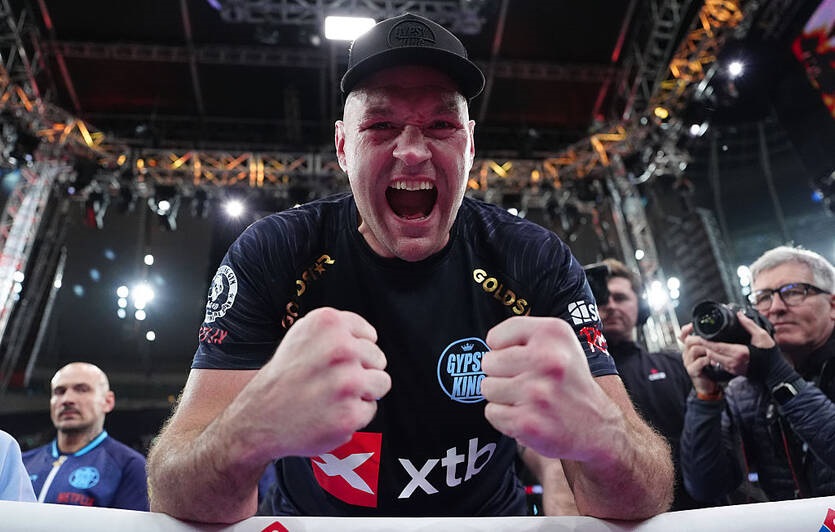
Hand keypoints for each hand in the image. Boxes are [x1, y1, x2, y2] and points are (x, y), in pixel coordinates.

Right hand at [229, 307, 390, 457]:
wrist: (259, 418)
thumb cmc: (284, 377)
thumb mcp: (303, 334)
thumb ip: (337, 331)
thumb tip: (369, 339)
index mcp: (329, 323)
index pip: (369, 335)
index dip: (354, 350)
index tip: (334, 360)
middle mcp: (340, 348)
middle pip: (378, 358)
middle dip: (360, 370)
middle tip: (330, 381)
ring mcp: (347, 383)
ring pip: (381, 383)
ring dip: (363, 392)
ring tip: (333, 395)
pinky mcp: (350, 414)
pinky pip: (370, 409)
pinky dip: (354, 414)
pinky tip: (330, 413)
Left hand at [480, 316, 620, 459]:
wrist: (597, 426)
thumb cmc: (568, 379)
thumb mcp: (558, 341)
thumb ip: (522, 334)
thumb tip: (488, 345)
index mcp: (552, 333)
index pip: (495, 337)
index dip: (503, 350)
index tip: (523, 359)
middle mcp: (547, 359)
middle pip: (488, 362)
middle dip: (501, 374)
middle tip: (526, 381)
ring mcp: (537, 392)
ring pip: (487, 388)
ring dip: (502, 396)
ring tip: (528, 399)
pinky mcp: (528, 422)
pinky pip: (492, 413)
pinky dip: (505, 417)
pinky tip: (528, 415)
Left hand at [679, 312, 773, 391]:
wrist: (774, 372)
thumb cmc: (770, 355)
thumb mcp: (762, 336)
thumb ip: (749, 325)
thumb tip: (739, 315)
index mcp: (739, 352)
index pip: (716, 346)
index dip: (704, 341)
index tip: (696, 335)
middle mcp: (733, 362)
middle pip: (711, 353)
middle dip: (701, 346)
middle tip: (693, 338)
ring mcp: (732, 368)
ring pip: (713, 358)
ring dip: (706, 351)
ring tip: (700, 342)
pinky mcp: (732, 371)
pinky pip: (718, 363)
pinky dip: (712, 356)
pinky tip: (710, 350)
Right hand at [679, 322, 724, 393]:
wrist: (707, 386)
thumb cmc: (708, 369)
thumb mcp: (707, 354)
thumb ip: (706, 345)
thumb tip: (713, 334)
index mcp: (689, 349)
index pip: (683, 336)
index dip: (686, 329)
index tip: (692, 325)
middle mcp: (686, 354)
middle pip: (689, 341)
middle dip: (700, 339)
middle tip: (709, 341)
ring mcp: (688, 362)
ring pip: (694, 349)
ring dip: (706, 350)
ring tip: (713, 353)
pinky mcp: (692, 370)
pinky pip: (699, 362)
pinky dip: (707, 360)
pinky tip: (713, 362)